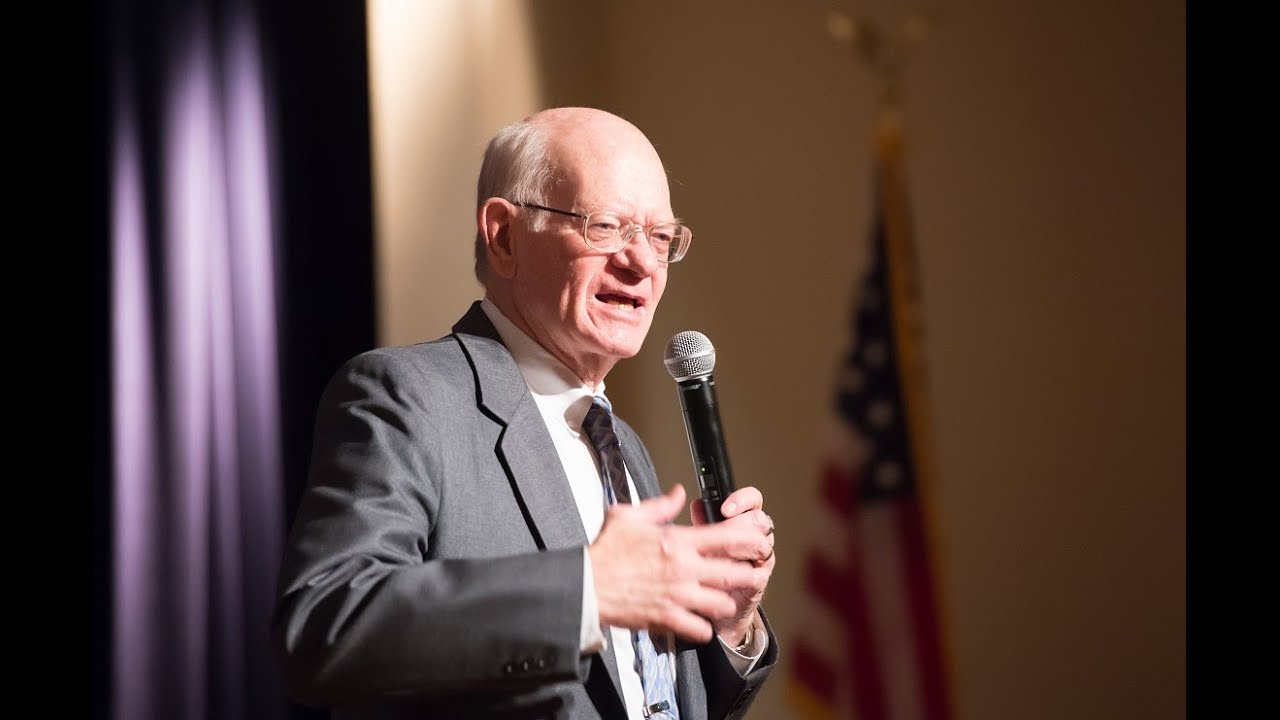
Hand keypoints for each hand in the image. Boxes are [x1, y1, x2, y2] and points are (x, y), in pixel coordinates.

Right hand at [589, 484, 762, 643]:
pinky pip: (700, 630)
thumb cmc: (605, 551)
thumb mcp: (630, 517)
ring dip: (725, 602)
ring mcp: (677, 596)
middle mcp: (683, 569)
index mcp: (678, 542)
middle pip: (734, 574)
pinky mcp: (667, 619)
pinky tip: (699, 621)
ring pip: (722, 603)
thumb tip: (678, 493)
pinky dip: (704, 628)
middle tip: (748, 575)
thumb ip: (660, 505)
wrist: (585, 584)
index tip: (756, 543)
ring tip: (721, 599)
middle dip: (747, 575)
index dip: (749, 540)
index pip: (726, 537)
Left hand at [690, 486, 774, 647]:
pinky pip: (758, 573)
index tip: (724, 508)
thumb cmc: (706, 565)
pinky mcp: (758, 581)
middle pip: (760, 520)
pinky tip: (726, 574)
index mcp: (743, 521)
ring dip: (740, 548)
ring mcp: (760, 559)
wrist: (710, 600)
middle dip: (739, 524)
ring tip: (720, 554)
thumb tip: (697, 504)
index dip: (742, 500)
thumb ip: (702, 522)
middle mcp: (755, 537)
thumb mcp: (701, 540)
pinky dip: (742, 573)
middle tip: (720, 534)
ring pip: (762, 544)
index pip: (753, 500)